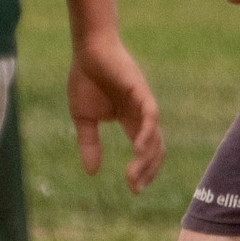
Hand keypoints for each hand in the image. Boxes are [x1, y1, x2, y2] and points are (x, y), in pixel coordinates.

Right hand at [67, 30, 164, 192]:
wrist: (88, 51)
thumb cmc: (86, 80)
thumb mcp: (84, 118)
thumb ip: (89, 143)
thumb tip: (92, 172)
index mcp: (131, 121)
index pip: (145, 151)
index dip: (143, 170)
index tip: (134, 189)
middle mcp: (142, 115)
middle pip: (155, 148)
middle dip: (148, 170)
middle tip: (135, 187)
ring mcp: (144, 104)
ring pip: (155, 136)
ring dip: (147, 158)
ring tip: (135, 174)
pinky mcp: (142, 92)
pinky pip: (151, 116)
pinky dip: (148, 133)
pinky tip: (140, 149)